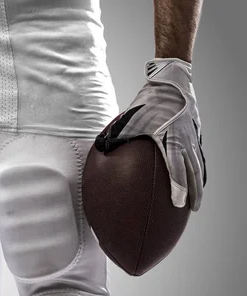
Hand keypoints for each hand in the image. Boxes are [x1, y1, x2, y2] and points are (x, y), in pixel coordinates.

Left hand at [95, 58, 206, 210]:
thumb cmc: (148, 102)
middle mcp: (184, 140)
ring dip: (197, 184)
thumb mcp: (129, 119)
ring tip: (196, 201)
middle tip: (190, 209)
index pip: (177, 169)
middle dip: (192, 192)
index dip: (179, 188)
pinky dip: (198, 170)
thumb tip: (100, 148)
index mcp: (169, 139)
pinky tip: (196, 180)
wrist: (170, 82)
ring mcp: (192, 137)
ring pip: (197, 165)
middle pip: (192, 172)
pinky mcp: (195, 134)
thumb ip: (116, 135)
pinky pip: (198, 156)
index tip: (178, 203)